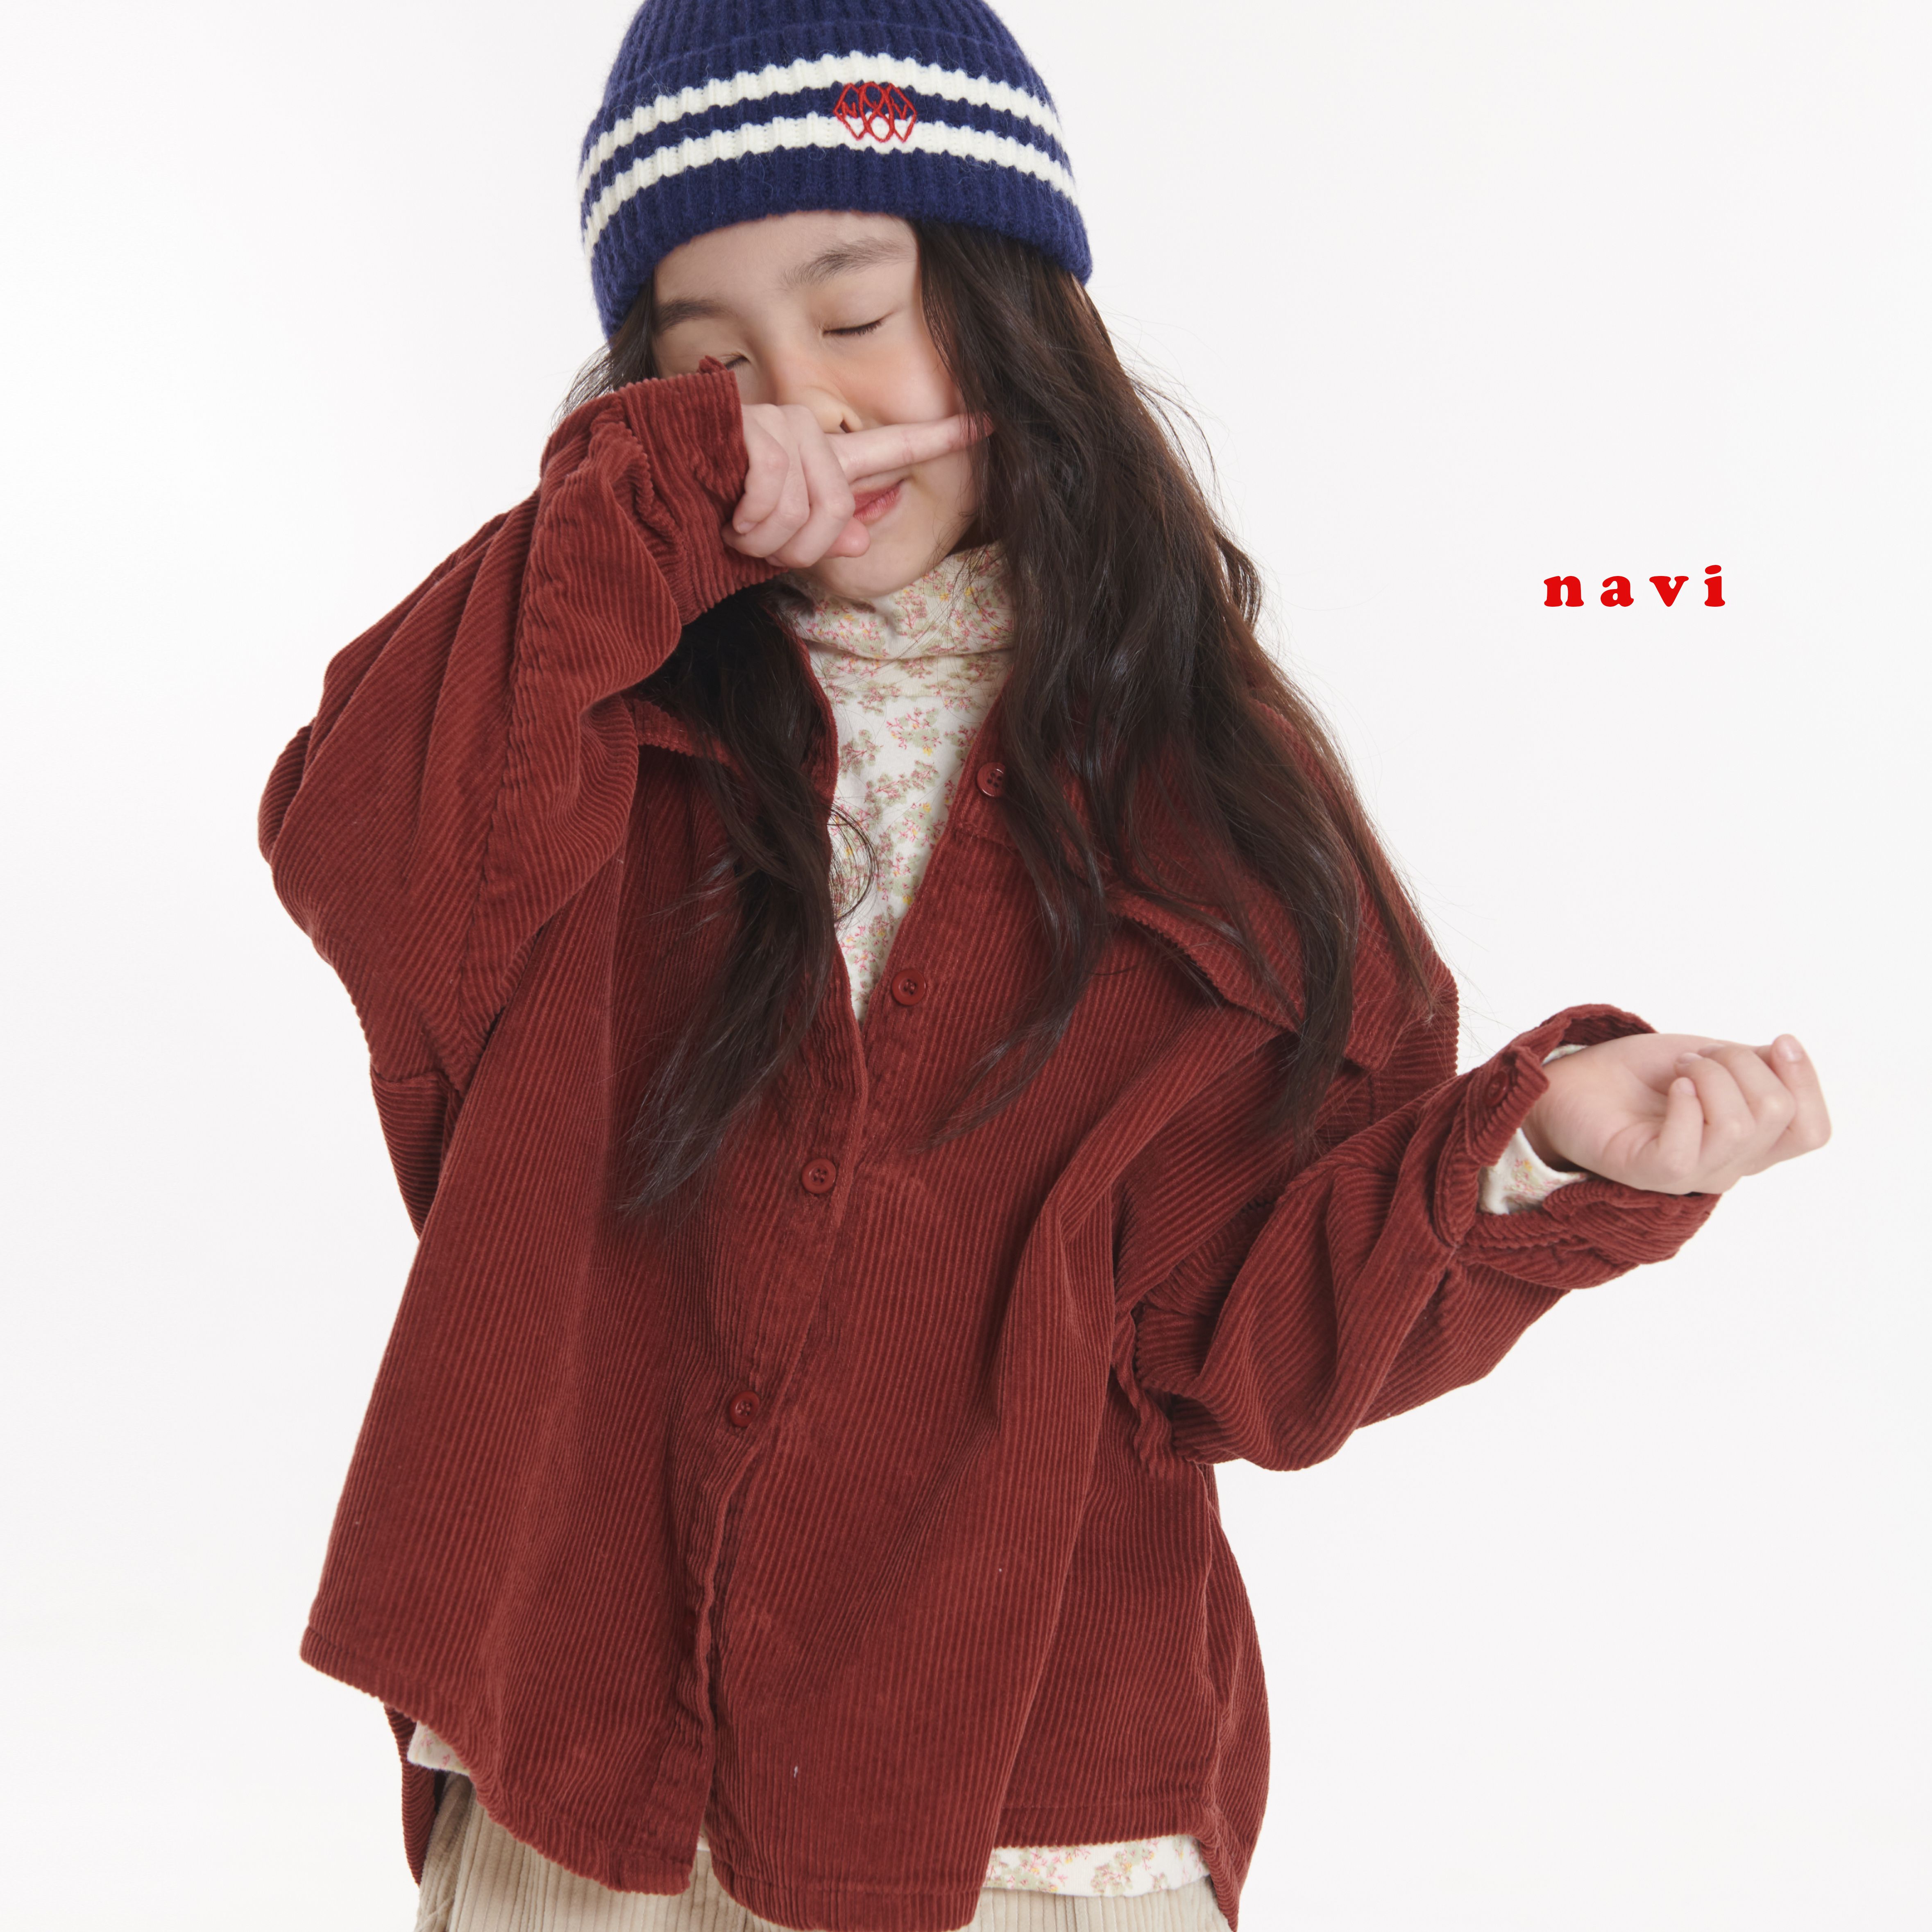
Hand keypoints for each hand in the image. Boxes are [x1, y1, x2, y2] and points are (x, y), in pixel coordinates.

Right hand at [725, 405, 988, 568]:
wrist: (639, 495)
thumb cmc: (700, 517)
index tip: (989, 421)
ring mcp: (775, 423)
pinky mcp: (747, 423)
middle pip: (838, 502)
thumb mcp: (770, 540)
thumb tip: (860, 533)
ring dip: (767, 536)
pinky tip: (720, 510)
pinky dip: (747, 518)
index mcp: (817, 458)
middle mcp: (803, 433)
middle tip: (756, 545)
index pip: (890, 446)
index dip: (941, 437)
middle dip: (800, 545)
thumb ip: (821, 535)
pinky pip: (775, 487)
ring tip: (732, 525)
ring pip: (809, 501)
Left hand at [1520, 1032, 1829, 1195]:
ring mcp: (1693, 1174)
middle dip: (1741, 1063)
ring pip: (1741, 1125)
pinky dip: (1685, 1101)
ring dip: (1710, 1073)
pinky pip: (1689, 1148)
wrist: (1576, 1082)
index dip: (1807, 1081)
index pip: (1812, 1130)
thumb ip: (1757, 1065)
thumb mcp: (1713, 1058)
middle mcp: (1729, 1164)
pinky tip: (1671, 1086)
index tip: (1778, 1040)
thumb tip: (1784, 1054)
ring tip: (1679, 1068)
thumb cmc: (1642, 1075)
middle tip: (1697, 1057)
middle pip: (1779, 1112)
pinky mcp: (1653, 1174)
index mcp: (1752, 1142)